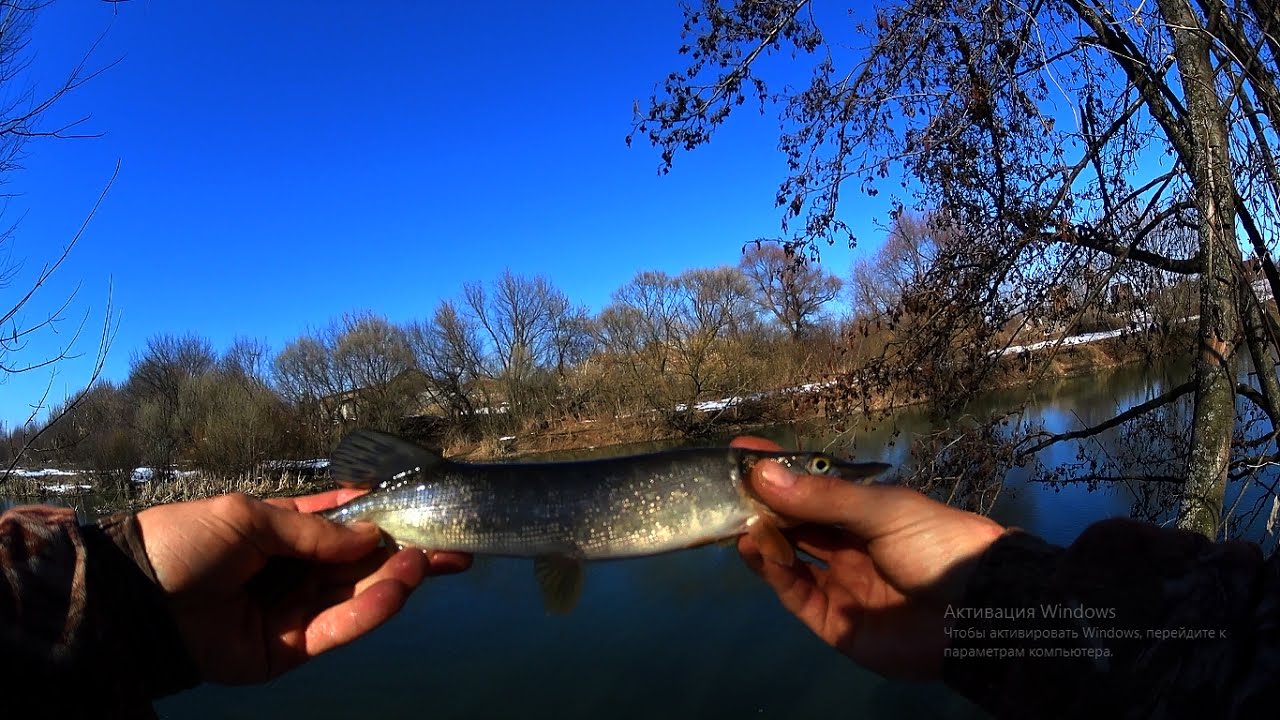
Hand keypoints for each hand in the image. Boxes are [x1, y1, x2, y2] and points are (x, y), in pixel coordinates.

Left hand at [136, 489, 471, 683]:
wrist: (133, 601)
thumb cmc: (185, 542)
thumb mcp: (249, 518)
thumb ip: (313, 531)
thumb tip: (371, 536)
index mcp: (284, 533)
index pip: (346, 525)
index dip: (385, 519)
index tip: (426, 511)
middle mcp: (296, 571)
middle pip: (363, 564)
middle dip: (406, 553)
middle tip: (453, 546)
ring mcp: (295, 611)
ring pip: (357, 597)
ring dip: (394, 580)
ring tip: (426, 562)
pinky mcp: (290, 649)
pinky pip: (338, 629)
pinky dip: (370, 612)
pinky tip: (396, 591)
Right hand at [732, 436, 1004, 679]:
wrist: (979, 612)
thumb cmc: (936, 544)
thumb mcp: (881, 509)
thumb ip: (822, 496)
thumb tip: (763, 473)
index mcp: (865, 514)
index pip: (811, 488)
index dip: (778, 472)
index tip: (742, 452)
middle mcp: (848, 546)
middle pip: (794, 524)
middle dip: (762, 506)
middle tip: (726, 489)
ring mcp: (840, 584)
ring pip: (789, 559)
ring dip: (763, 539)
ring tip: (739, 522)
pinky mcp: (834, 622)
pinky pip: (796, 595)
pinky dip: (774, 573)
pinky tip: (758, 550)